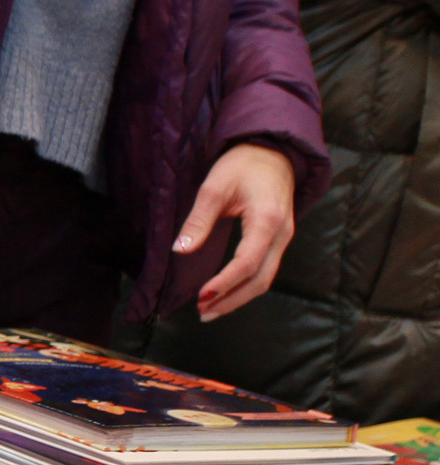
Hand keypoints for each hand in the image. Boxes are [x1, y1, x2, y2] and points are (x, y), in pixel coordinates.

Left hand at [176, 142, 296, 320]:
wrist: (273, 152)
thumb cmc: (243, 164)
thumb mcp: (214, 187)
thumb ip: (198, 220)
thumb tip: (180, 250)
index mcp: (267, 220)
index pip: (247, 262)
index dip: (225, 283)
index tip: (202, 297)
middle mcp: (282, 234)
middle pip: (260, 279)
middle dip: (232, 299)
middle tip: (202, 312)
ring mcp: (284, 238)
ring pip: (265, 278)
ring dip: (238, 297)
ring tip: (210, 310)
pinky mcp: (278, 239)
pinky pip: (265, 269)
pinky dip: (245, 285)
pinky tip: (226, 293)